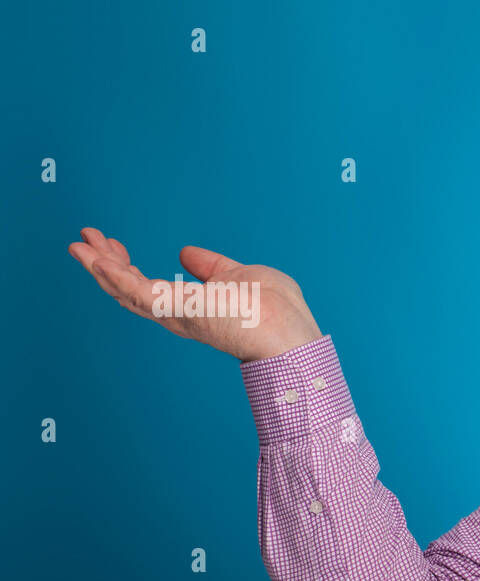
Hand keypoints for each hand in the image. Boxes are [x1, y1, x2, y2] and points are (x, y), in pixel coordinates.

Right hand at [69, 227, 323, 361]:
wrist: (289, 332)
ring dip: (99, 266)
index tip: (113, 243)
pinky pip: (134, 291)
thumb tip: (187, 255)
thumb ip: (213, 267)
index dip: (128, 266)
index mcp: (195, 308)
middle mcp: (180, 316)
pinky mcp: (177, 310)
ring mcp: (177, 315)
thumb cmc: (278, 311)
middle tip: (87, 238)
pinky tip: (91, 256)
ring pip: (125, 291)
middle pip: (130, 291)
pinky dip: (109, 272)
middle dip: (106, 264)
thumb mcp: (242, 275)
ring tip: (78, 243)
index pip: (152, 288)